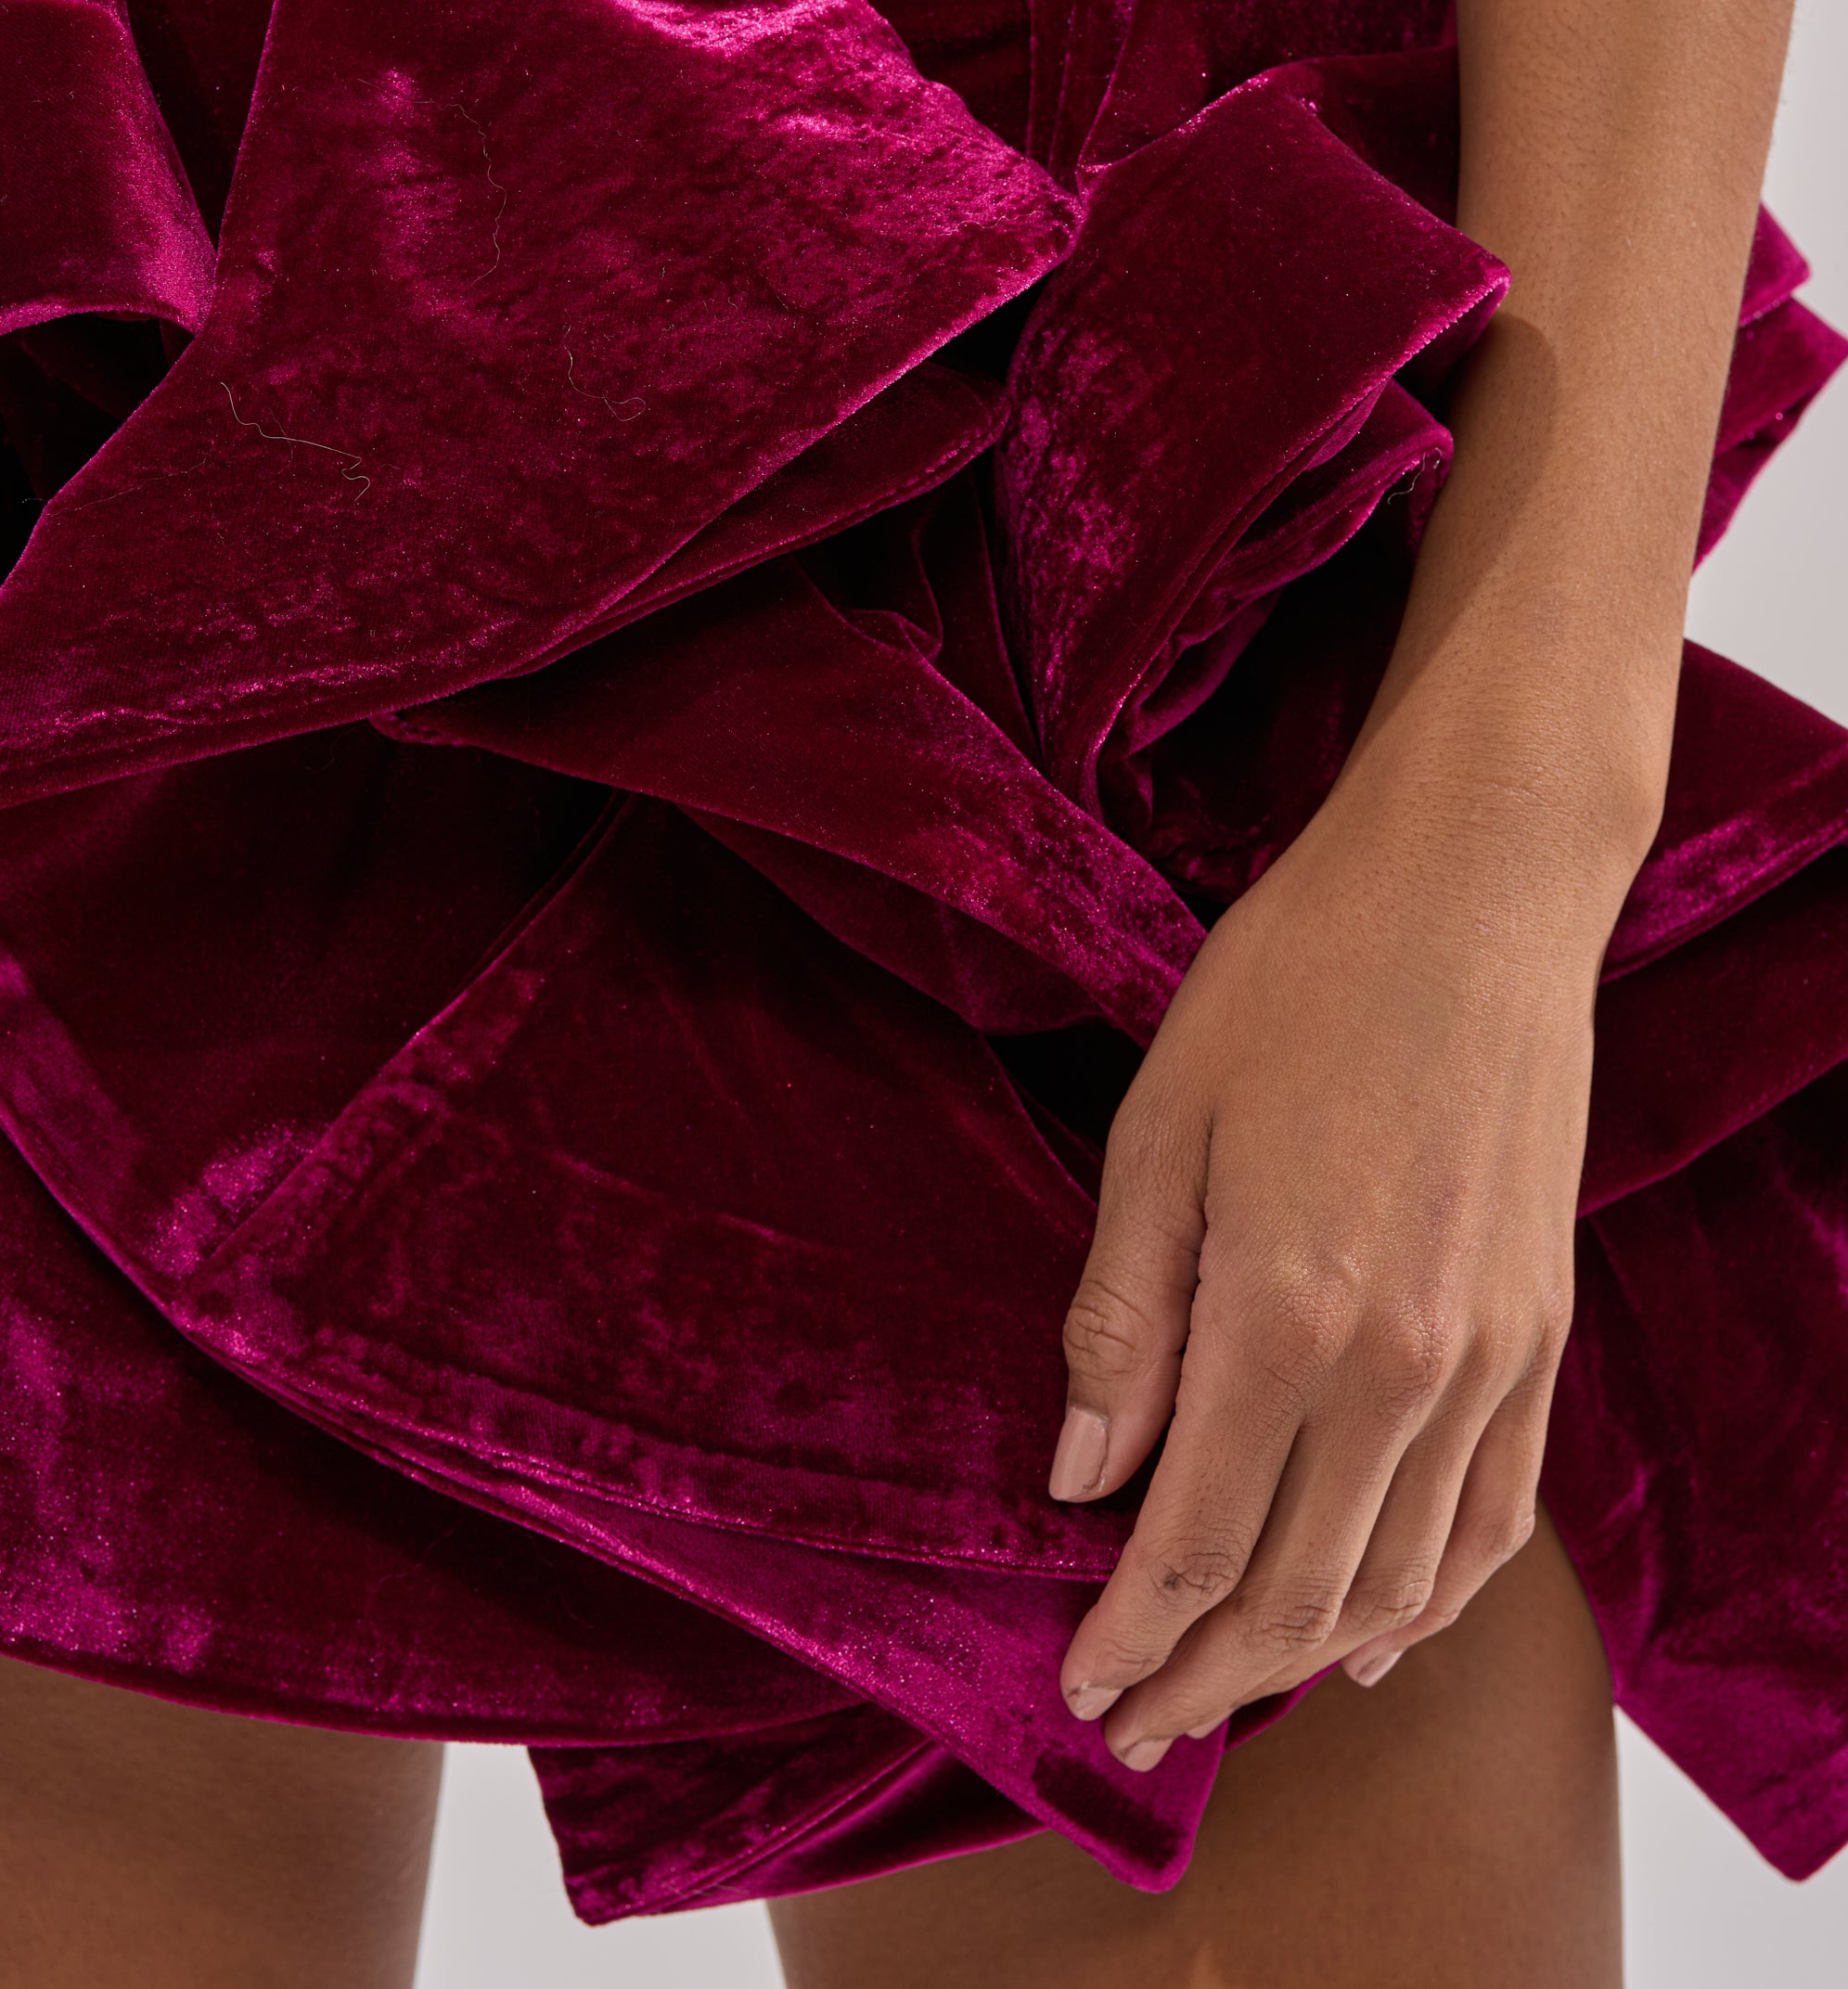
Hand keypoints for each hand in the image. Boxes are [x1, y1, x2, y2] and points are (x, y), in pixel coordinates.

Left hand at [1049, 717, 1628, 1769]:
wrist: (1473, 894)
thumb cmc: (1296, 984)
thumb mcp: (1160, 1128)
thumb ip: (1123, 1318)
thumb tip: (1081, 1473)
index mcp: (1286, 1315)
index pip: (1193, 1541)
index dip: (1130, 1636)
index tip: (1080, 1690)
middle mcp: (1404, 1366)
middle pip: (1296, 1589)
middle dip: (1204, 1678)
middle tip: (1135, 1726)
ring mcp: (1490, 1359)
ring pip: (1399, 1577)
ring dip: (1308, 1658)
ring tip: (1231, 1696)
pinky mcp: (1540, 1334)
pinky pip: (1496, 1517)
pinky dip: (1435, 1598)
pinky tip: (1385, 1634)